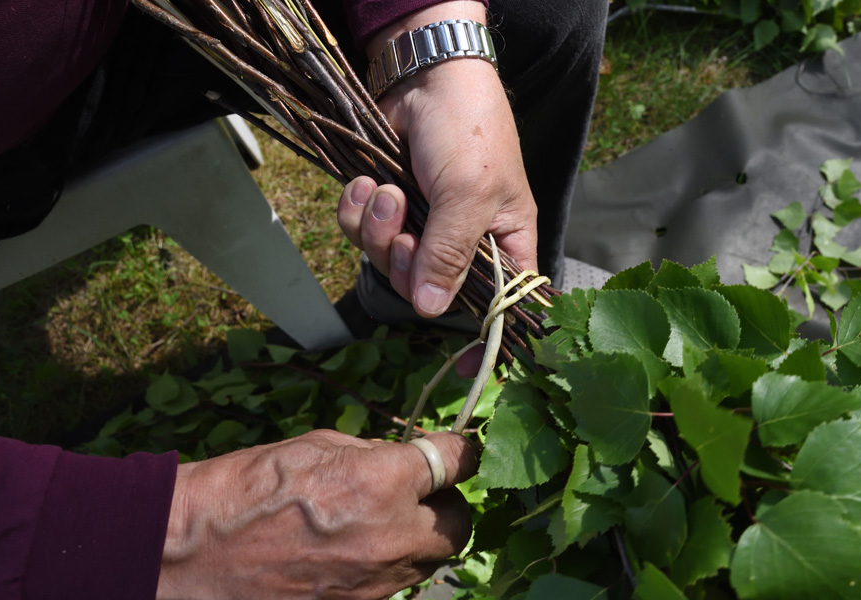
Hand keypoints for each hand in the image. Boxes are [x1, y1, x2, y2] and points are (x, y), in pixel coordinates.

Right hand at [156, 430, 478, 599]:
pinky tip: (348, 553)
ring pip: (429, 561)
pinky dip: (383, 566)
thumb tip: (401, 461)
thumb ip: (371, 454)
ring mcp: (375, 585)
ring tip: (377, 523)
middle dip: (446, 505)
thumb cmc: (241, 489)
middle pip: (460, 525)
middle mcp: (391, 539)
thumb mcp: (313, 446)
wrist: (185, 557)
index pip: (456, 461)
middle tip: (420, 493)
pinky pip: (391, 585)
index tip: (455, 450)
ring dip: (417, 538)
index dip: (459, 451)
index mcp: (383, 484)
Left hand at [337, 1, 538, 317]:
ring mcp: (420, 225)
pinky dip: (356, 210)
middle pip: (424, 289)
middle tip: (404, 226)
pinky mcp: (384, 206)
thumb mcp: (469, 196)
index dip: (487, 341)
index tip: (467, 371)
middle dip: (403, 261)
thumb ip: (450, 255)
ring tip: (385, 191)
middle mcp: (462, 242)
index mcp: (504, 245)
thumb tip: (428, 311)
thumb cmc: (469, 131)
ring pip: (385, 261)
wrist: (424, 75)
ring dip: (377, 229)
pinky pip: (359, 232)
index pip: (503, 308)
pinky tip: (364, 183)